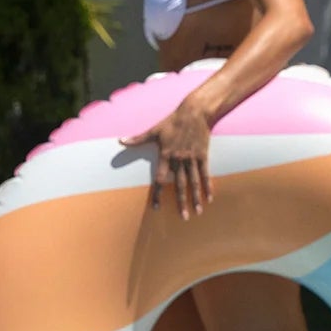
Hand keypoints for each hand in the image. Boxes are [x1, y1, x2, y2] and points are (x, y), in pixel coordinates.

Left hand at [125, 102, 212, 218]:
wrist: (195, 112)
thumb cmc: (172, 121)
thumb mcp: (154, 130)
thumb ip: (138, 138)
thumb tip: (120, 141)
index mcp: (166, 156)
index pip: (160, 179)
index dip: (158, 194)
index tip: (157, 207)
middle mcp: (179, 160)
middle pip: (180, 186)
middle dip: (181, 203)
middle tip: (183, 218)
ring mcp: (192, 158)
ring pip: (194, 182)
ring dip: (196, 198)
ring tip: (198, 212)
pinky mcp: (203, 156)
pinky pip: (205, 174)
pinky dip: (208, 186)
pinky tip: (209, 198)